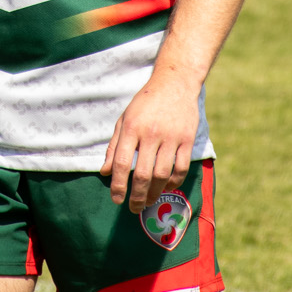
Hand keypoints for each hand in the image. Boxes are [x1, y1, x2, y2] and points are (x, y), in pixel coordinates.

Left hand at [98, 76, 198, 213]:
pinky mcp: (187, 139)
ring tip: (148, 201)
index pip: (120, 162)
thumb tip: (104, 172)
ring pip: (162, 174)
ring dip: (154, 193)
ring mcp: (171, 137)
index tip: (116, 199)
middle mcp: (150, 133)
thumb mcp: (124, 119)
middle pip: (142, 173)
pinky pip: (181, 168)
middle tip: (133, 208)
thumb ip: (114, 146)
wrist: (175, 83)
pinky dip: (174, 182)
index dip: (117, 185)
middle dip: (136, 196)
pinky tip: (166, 187)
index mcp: (131, 127)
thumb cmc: (145, 103)